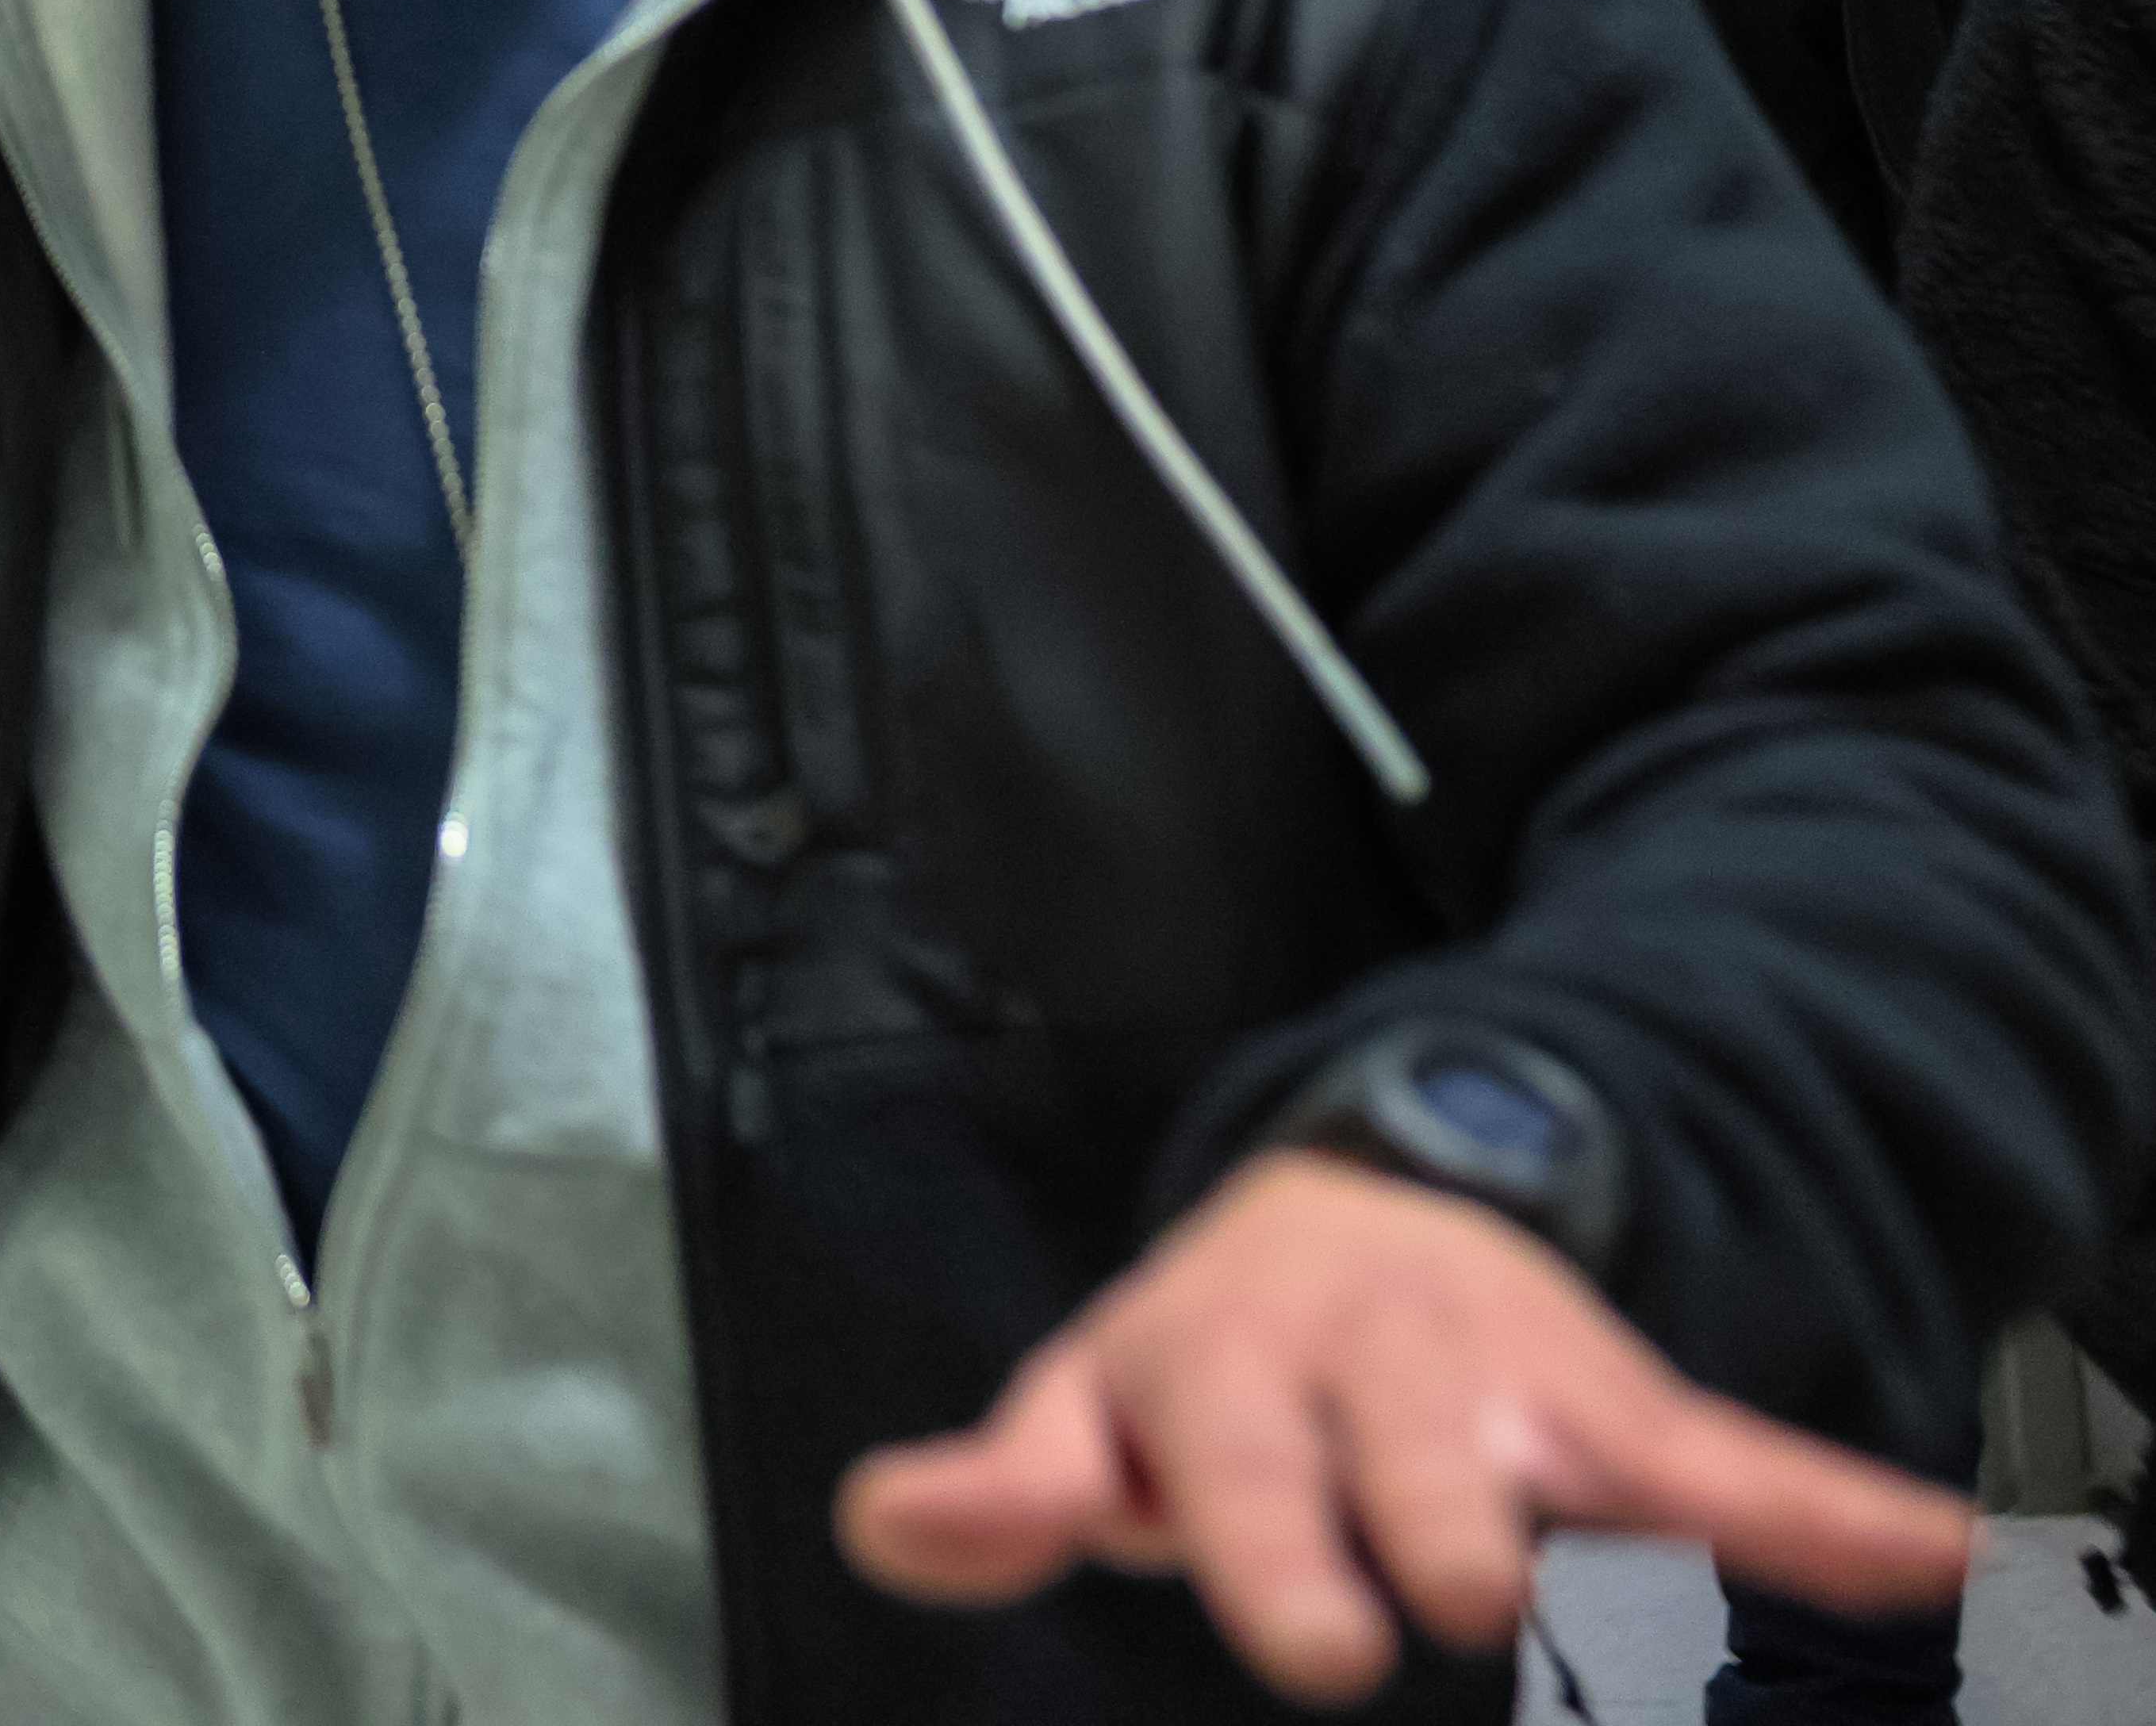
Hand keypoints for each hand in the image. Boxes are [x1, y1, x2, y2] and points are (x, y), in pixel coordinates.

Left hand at [837, 1150, 1972, 1707]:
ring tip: (1694, 1628)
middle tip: (1464, 1594)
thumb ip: (1004, 1488)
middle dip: (1447, 1538)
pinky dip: (1838, 1517)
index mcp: (1225, 1374)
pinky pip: (1736, 1465)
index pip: (1243, 1479)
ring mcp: (1508, 1389)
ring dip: (1642, 1543)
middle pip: (1423, 1483)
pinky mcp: (1621, 1409)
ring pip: (1583, 1470)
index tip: (1332, 1633)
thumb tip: (884, 1520)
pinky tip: (1945, 1565)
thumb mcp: (1087, 1407)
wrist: (1350, 1196)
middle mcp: (1371, 1369)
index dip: (1280, 1554)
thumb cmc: (1205, 1363)